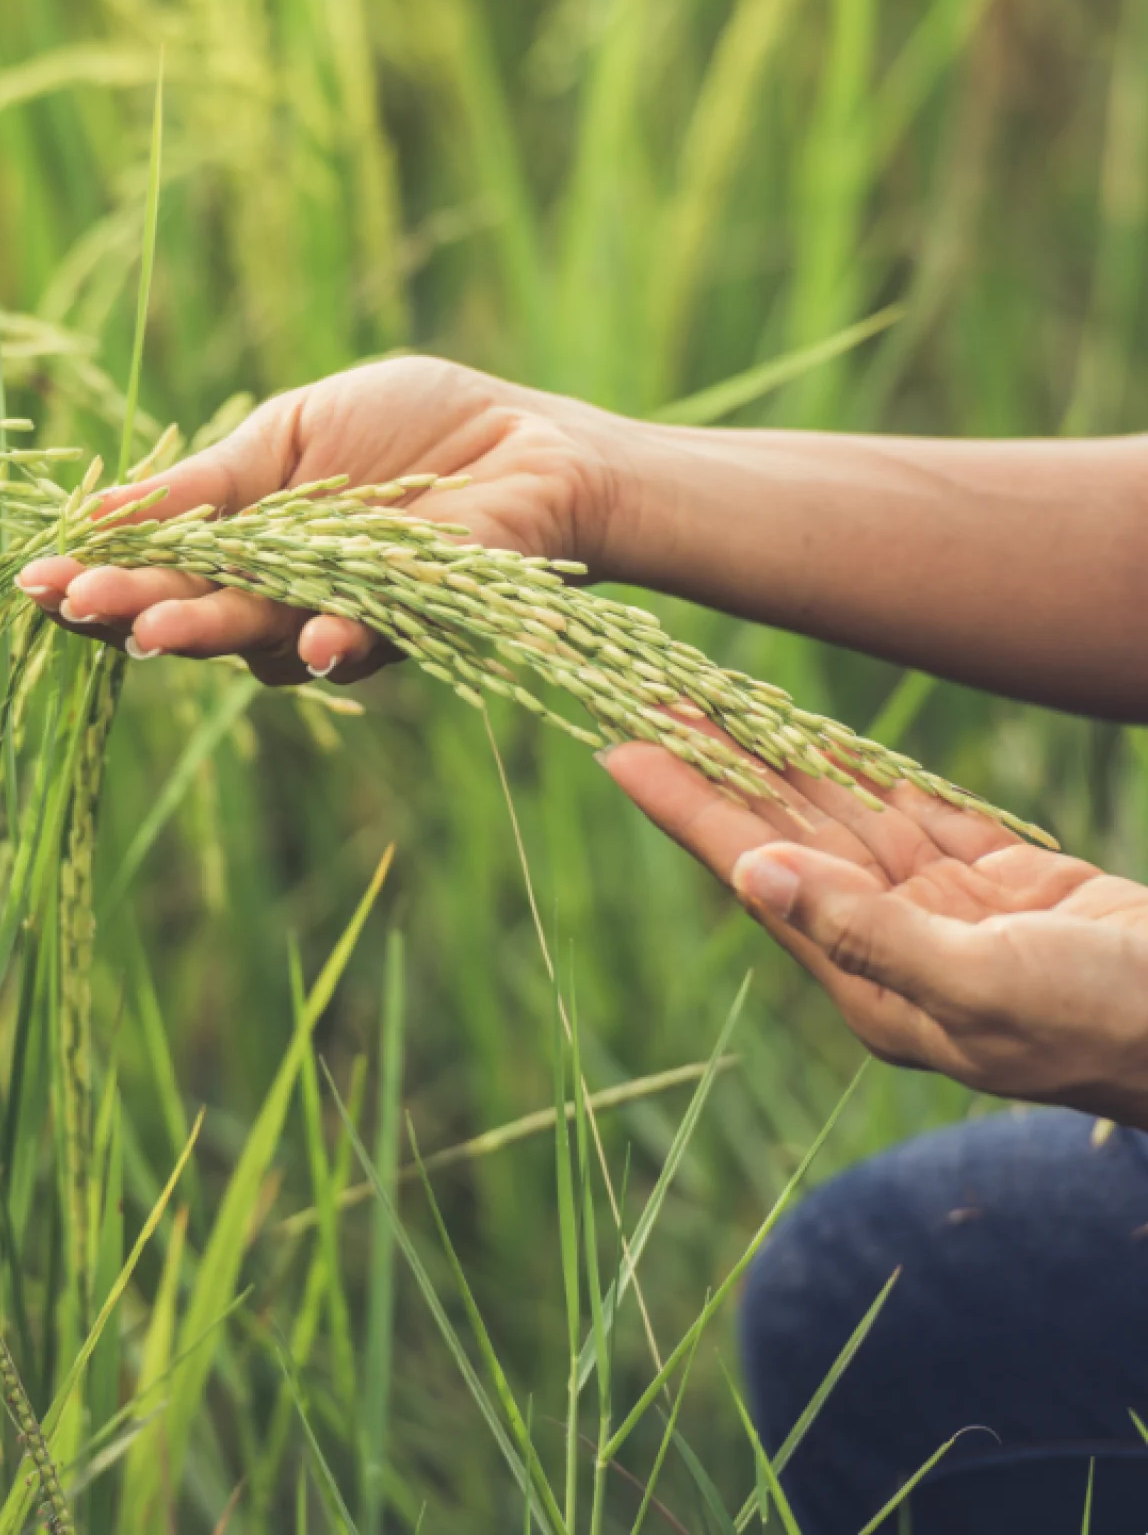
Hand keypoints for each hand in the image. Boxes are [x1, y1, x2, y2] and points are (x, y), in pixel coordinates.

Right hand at [17, 357, 636, 683]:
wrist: (530, 442)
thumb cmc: (414, 425)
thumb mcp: (292, 432)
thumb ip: (209, 483)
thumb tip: (100, 511)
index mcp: (242, 541)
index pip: (154, 567)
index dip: (97, 575)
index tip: (35, 577)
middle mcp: (278, 594)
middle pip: (190, 611)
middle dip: (131, 610)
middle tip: (79, 606)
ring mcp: (337, 616)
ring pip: (258, 638)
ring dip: (208, 631)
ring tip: (156, 627)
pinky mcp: (408, 625)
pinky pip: (359, 642)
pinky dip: (332, 641)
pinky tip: (309, 640)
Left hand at [604, 741, 1147, 1126]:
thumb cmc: (1109, 1022)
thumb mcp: (985, 984)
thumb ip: (867, 931)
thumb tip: (753, 874)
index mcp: (871, 982)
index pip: (753, 873)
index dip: (686, 806)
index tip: (619, 748)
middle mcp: (890, 946)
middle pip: (782, 835)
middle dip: (718, 767)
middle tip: (650, 696)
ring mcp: (945, 915)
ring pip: (844, 817)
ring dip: (781, 759)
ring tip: (713, 700)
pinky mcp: (1001, 887)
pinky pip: (916, 815)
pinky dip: (867, 773)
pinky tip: (813, 739)